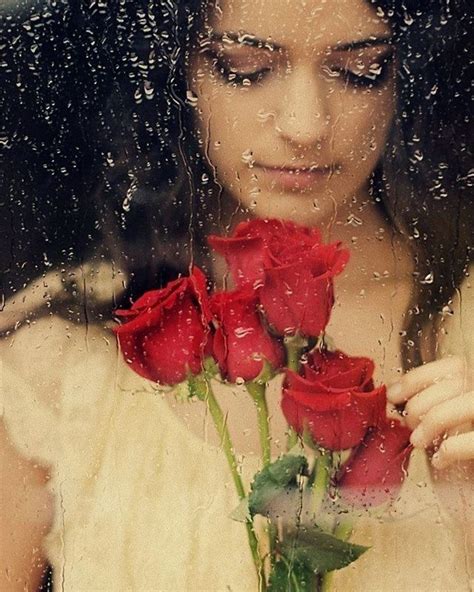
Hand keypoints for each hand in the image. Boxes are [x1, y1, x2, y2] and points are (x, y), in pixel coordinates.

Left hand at [387, 356, 473, 542]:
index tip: (392, 395)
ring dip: (433, 422)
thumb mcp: (438, 424)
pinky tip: (440, 460)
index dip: (418, 377)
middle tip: (407, 425)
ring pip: (468, 404)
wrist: (472, 499)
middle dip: (421, 403)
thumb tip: (393, 390)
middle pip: (456, 383)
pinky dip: (451, 448)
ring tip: (418, 441)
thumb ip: (426, 403)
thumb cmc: (458, 458)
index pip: (452, 367)